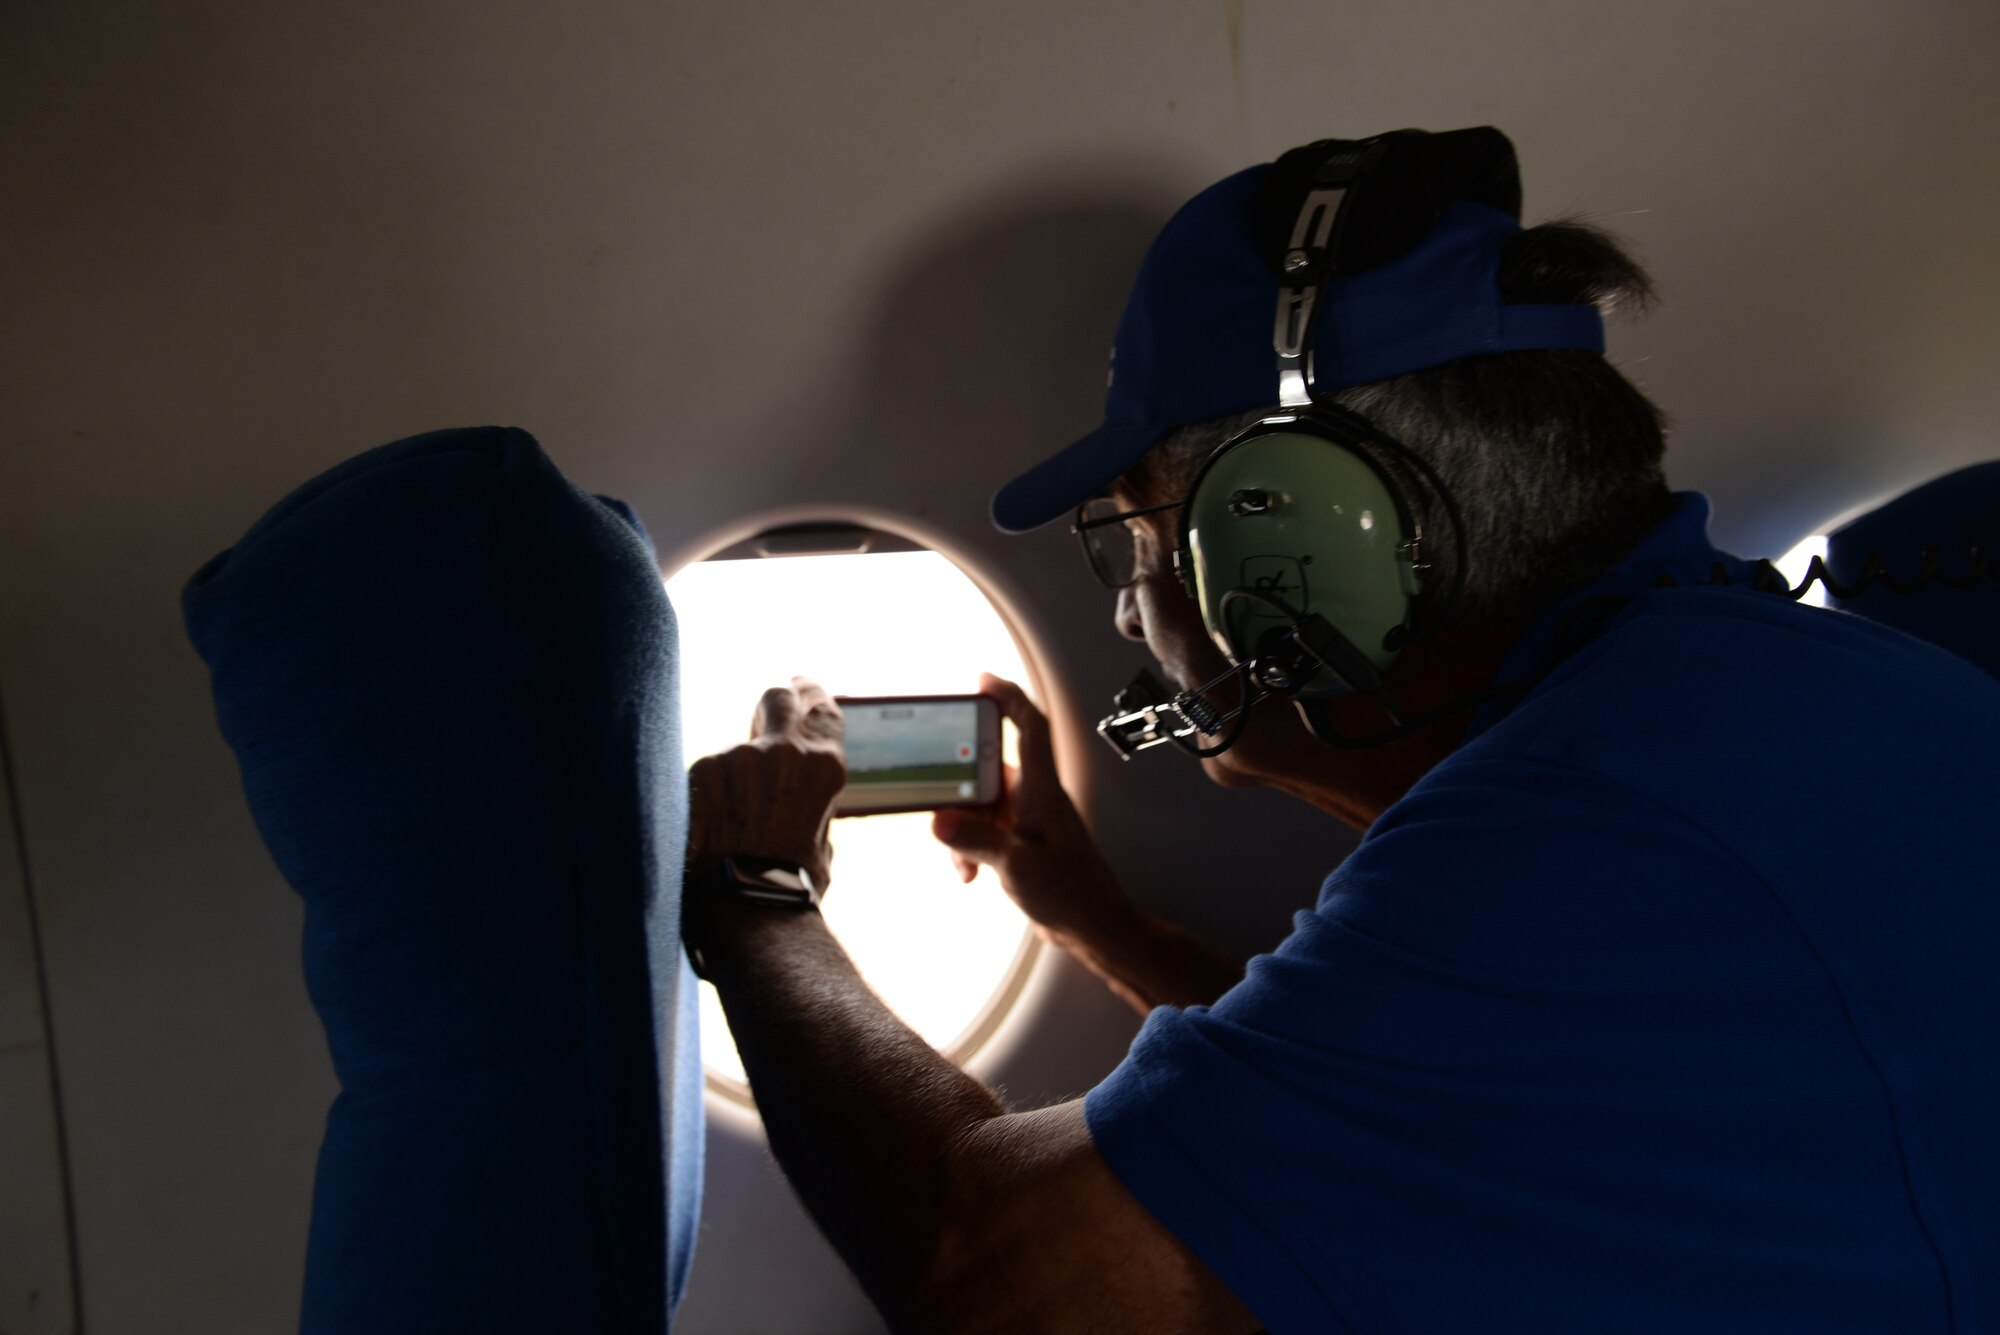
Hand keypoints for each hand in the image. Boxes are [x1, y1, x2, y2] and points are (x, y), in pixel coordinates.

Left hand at [687, 677, 845, 894]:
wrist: (746, 906)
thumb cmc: (790, 884)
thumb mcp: (821, 838)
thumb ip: (812, 803)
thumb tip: (799, 796)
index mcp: (823, 766)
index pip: (822, 706)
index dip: (810, 692)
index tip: (800, 685)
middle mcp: (784, 752)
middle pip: (777, 697)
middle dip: (771, 701)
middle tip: (763, 708)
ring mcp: (740, 758)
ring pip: (734, 749)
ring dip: (732, 773)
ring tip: (730, 820)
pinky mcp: (702, 770)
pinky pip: (704, 775)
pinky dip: (706, 796)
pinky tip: (708, 828)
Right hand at [931, 673, 1139, 946]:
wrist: (1095, 930)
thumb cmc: (1072, 895)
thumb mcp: (1015, 866)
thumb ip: (974, 840)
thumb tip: (936, 819)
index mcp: (1042, 792)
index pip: (1029, 728)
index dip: (1008, 697)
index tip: (982, 680)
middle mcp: (1035, 799)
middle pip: (989, 768)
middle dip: (960, 786)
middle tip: (936, 791)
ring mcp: (1028, 821)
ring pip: (981, 805)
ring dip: (963, 829)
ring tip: (961, 862)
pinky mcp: (1021, 844)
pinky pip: (985, 831)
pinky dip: (970, 848)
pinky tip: (969, 874)